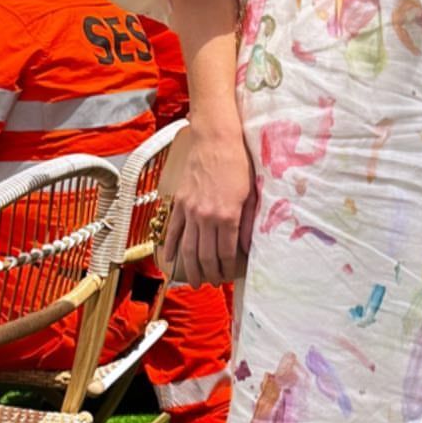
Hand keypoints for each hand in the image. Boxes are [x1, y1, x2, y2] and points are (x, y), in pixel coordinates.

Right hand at [162, 127, 255, 285]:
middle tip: (213, 283)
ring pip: (187, 248)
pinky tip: (171, 261)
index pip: (227, 253)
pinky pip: (172, 230)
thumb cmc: (238, 162)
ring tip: (195, 281)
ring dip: (191, 269)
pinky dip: (170, 248)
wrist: (216, 139)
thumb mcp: (251, 194)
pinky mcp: (178, 203)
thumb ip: (248, 223)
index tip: (229, 277)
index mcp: (227, 216)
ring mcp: (189, 211)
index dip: (228, 268)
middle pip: (205, 256)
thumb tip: (247, 247)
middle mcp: (206, 217)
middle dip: (210, 274)